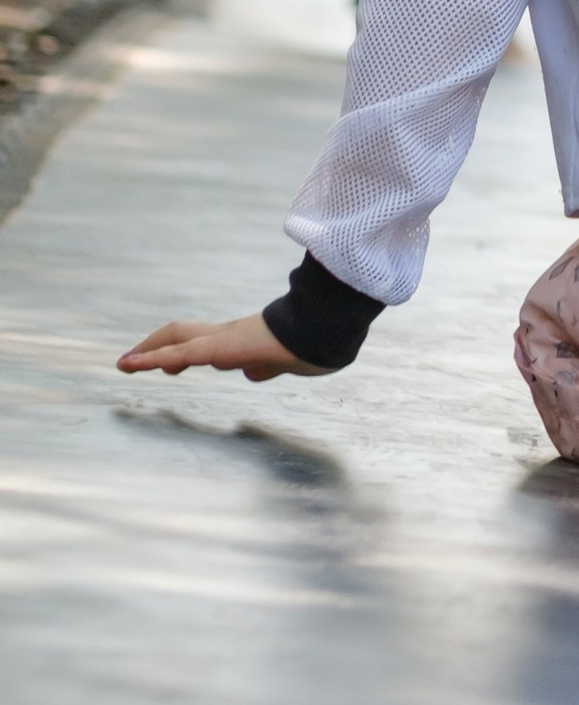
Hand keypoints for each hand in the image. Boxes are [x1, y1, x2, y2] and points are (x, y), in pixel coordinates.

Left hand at [117, 314, 319, 382]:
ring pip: (177, 339)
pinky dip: (153, 357)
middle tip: (132, 360)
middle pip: (183, 333)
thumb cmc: (314, 345)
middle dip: (156, 345)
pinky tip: (132, 363)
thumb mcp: (286, 364)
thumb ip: (267, 367)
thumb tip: (252, 374)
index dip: (180, 350)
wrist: (326, 331)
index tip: (165, 363)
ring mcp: (224, 339)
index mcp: (243, 340)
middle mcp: (229, 335)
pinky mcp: (222, 347)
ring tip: (125, 363)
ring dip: (149, 350)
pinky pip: (181, 352)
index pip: (203, 341)